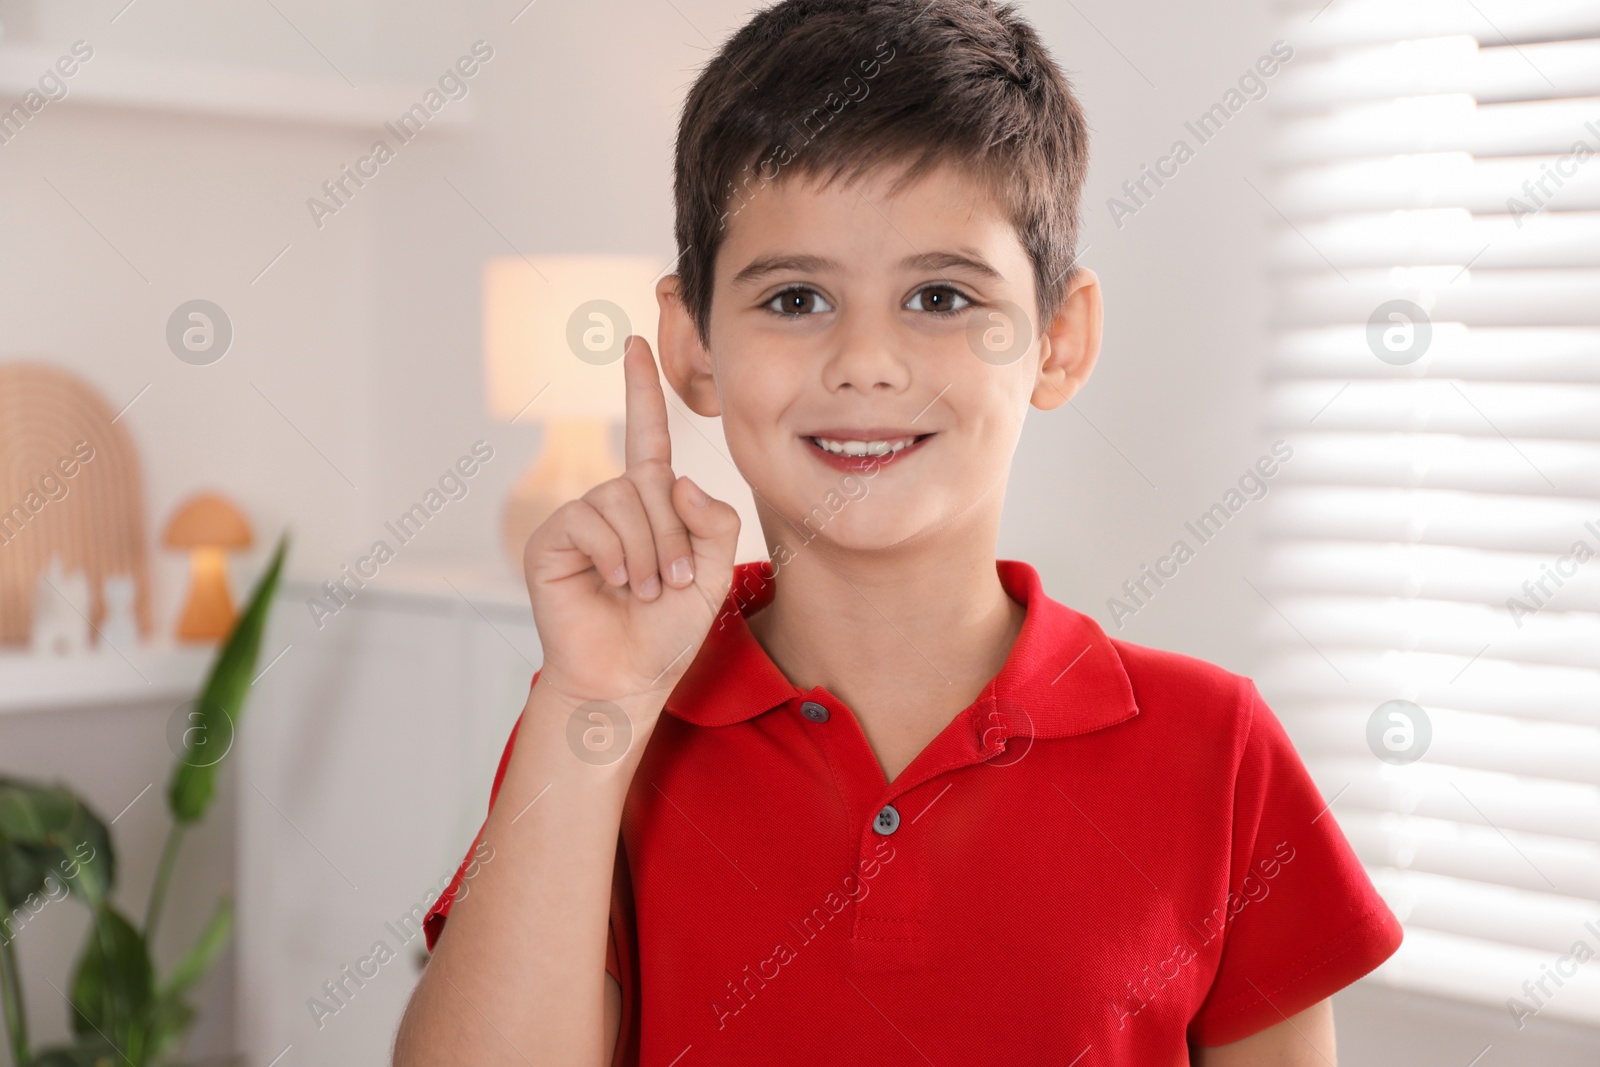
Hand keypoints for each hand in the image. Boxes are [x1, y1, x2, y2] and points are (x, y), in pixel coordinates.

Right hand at [522, 334, 740, 707]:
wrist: (626, 678)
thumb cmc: (667, 631)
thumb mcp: (712, 573)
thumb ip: (714, 521)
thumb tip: (675, 478)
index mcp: (650, 504)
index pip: (646, 435)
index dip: (640, 389)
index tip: (635, 340)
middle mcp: (611, 503)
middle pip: (650, 481)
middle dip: (671, 535)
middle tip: (671, 582)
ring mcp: (579, 519)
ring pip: (622, 500)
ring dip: (646, 551)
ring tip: (644, 590)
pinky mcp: (552, 539)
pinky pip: (589, 519)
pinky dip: (615, 554)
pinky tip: (616, 584)